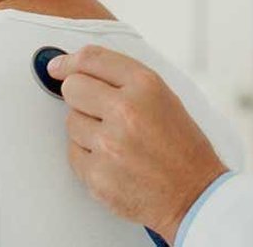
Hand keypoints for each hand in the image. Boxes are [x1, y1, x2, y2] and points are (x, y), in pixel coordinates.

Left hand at [49, 45, 228, 242]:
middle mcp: (126, 110)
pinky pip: (73, 152)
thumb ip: (123, 79)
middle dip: (80, 96)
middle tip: (97, 109)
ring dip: (87, 129)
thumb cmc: (182, 146)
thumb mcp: (163, 97)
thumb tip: (77, 69)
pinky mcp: (97, 174)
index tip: (58, 66)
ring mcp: (109, 144)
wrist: (195, 194)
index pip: (92, 59)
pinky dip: (88, 156)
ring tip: (117, 140)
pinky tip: (113, 160)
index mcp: (145, 86)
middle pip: (72, 87)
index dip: (69, 61)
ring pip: (71, 122)